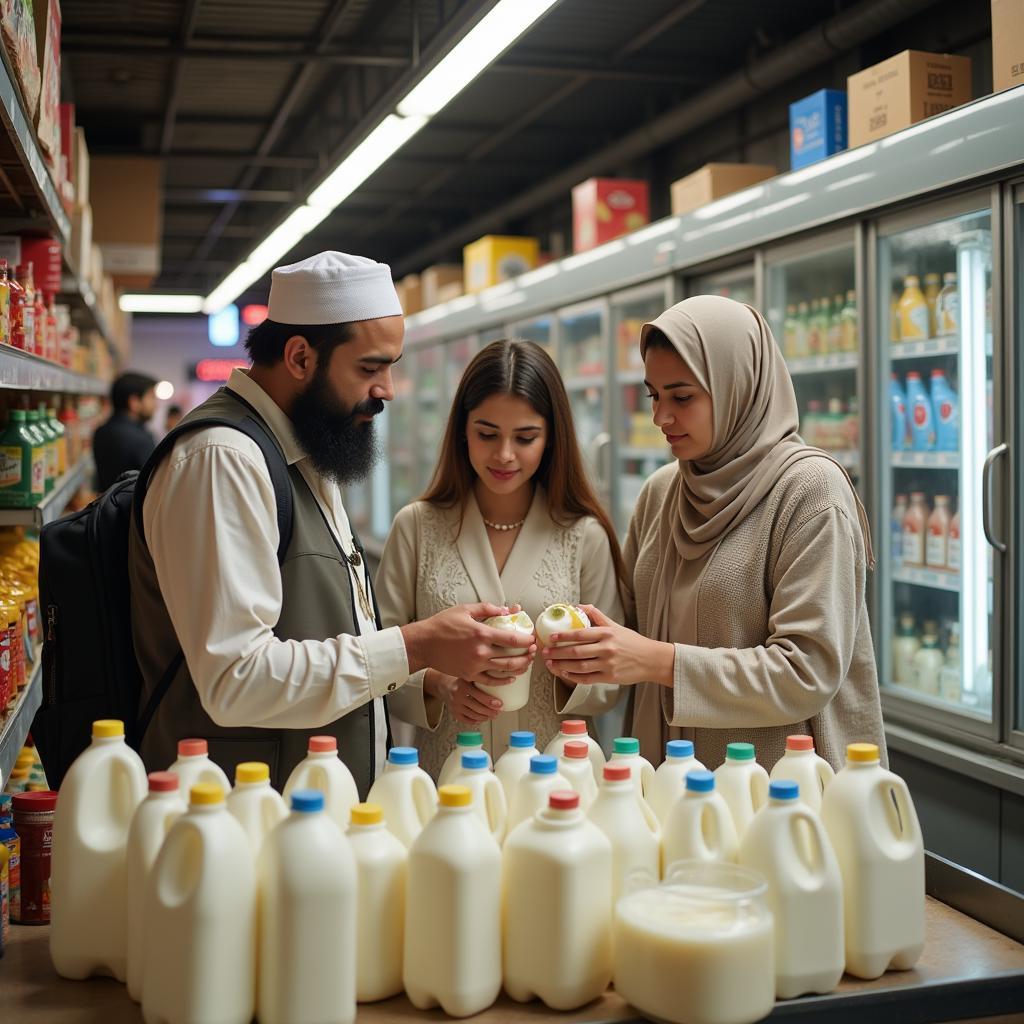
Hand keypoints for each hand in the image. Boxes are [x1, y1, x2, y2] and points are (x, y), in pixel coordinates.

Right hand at [401, 602, 536, 681]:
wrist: (424, 644)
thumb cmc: (442, 625)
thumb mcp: (465, 610)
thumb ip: (487, 608)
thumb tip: (505, 609)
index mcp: (481, 633)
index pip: (512, 639)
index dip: (527, 639)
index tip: (532, 638)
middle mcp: (480, 651)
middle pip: (512, 657)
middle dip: (527, 655)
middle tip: (533, 651)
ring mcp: (475, 665)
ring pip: (504, 670)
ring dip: (519, 667)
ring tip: (526, 663)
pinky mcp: (469, 675)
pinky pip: (491, 681)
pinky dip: (504, 680)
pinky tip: (511, 677)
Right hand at [430, 674, 504, 724]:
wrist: (443, 685)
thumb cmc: (460, 679)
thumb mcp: (469, 675)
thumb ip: (482, 678)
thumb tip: (503, 679)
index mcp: (463, 685)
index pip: (479, 695)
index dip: (490, 701)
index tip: (500, 704)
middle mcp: (457, 696)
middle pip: (477, 708)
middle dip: (490, 711)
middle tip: (498, 711)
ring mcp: (455, 706)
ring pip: (473, 715)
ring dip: (485, 717)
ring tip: (493, 715)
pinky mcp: (454, 713)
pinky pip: (467, 720)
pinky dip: (477, 720)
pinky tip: (483, 718)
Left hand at [542, 604, 674, 685]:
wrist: (651, 660)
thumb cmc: (632, 642)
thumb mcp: (615, 626)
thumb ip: (597, 616)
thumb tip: (578, 606)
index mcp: (606, 634)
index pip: (580, 634)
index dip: (563, 636)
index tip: (551, 637)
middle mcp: (606, 648)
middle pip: (576, 651)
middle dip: (558, 652)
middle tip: (545, 652)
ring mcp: (608, 664)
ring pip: (580, 666)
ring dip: (562, 665)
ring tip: (551, 664)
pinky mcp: (610, 677)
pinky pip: (587, 679)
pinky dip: (574, 677)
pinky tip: (565, 674)